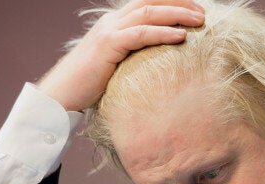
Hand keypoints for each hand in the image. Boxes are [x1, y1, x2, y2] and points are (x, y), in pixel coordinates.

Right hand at [37, 0, 204, 111]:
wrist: (60, 94)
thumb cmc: (89, 87)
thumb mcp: (115, 67)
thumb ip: (134, 59)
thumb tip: (159, 68)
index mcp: (114, 24)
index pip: (147, 4)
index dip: (172, 2)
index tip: (195, 9)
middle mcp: (112, 21)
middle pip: (151, 1)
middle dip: (180, 3)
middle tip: (204, 12)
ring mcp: (109, 31)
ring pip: (149, 13)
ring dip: (177, 14)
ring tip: (200, 20)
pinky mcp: (108, 45)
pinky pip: (141, 34)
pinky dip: (163, 33)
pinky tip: (181, 36)